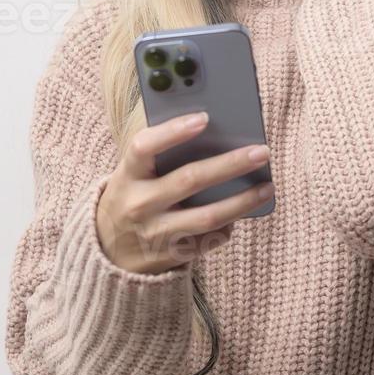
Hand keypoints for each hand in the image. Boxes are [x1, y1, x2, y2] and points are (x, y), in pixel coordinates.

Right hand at [95, 112, 274, 274]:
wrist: (107, 254)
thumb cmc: (130, 199)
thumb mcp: (132, 175)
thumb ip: (159, 157)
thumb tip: (210, 135)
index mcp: (127, 176)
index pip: (145, 147)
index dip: (173, 131)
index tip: (204, 118)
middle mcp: (139, 204)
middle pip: (189, 180)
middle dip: (230, 164)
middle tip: (260, 152)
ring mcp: (155, 233)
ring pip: (207, 216)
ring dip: (242, 201)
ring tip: (266, 187)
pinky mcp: (170, 256)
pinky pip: (207, 240)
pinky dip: (227, 226)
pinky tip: (241, 213)